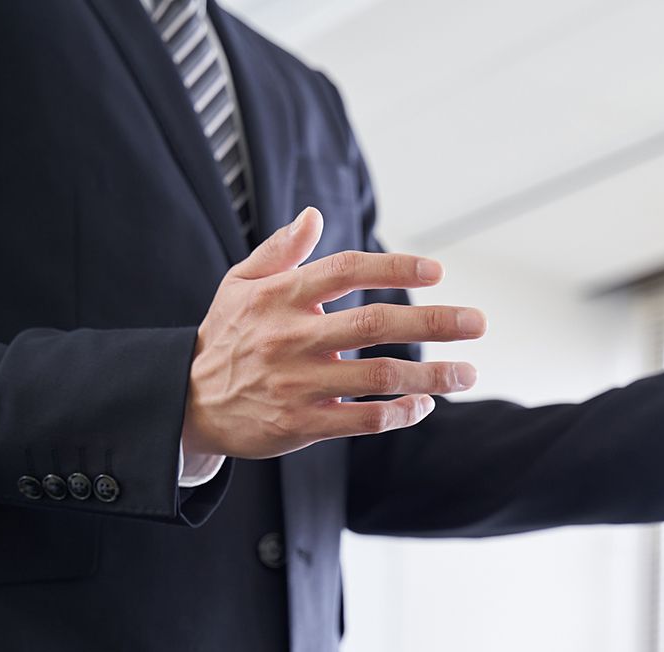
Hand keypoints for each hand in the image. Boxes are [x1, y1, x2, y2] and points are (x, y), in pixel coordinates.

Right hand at [182, 207, 486, 458]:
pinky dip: (401, 412)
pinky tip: (424, 405)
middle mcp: (292, 337)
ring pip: (379, 376)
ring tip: (468, 373)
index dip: (395, 267)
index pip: (347, 271)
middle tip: (477, 322)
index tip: (437, 271)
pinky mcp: (301, 424)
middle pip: (376, 324)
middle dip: (434, 322)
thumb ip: (279, 251)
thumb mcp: (238, 285)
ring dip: (431, 376)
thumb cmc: (225, 338)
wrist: (186, 404)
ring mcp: (298, 383)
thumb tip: (314, 215)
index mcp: (281, 296)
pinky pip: (364, 418)